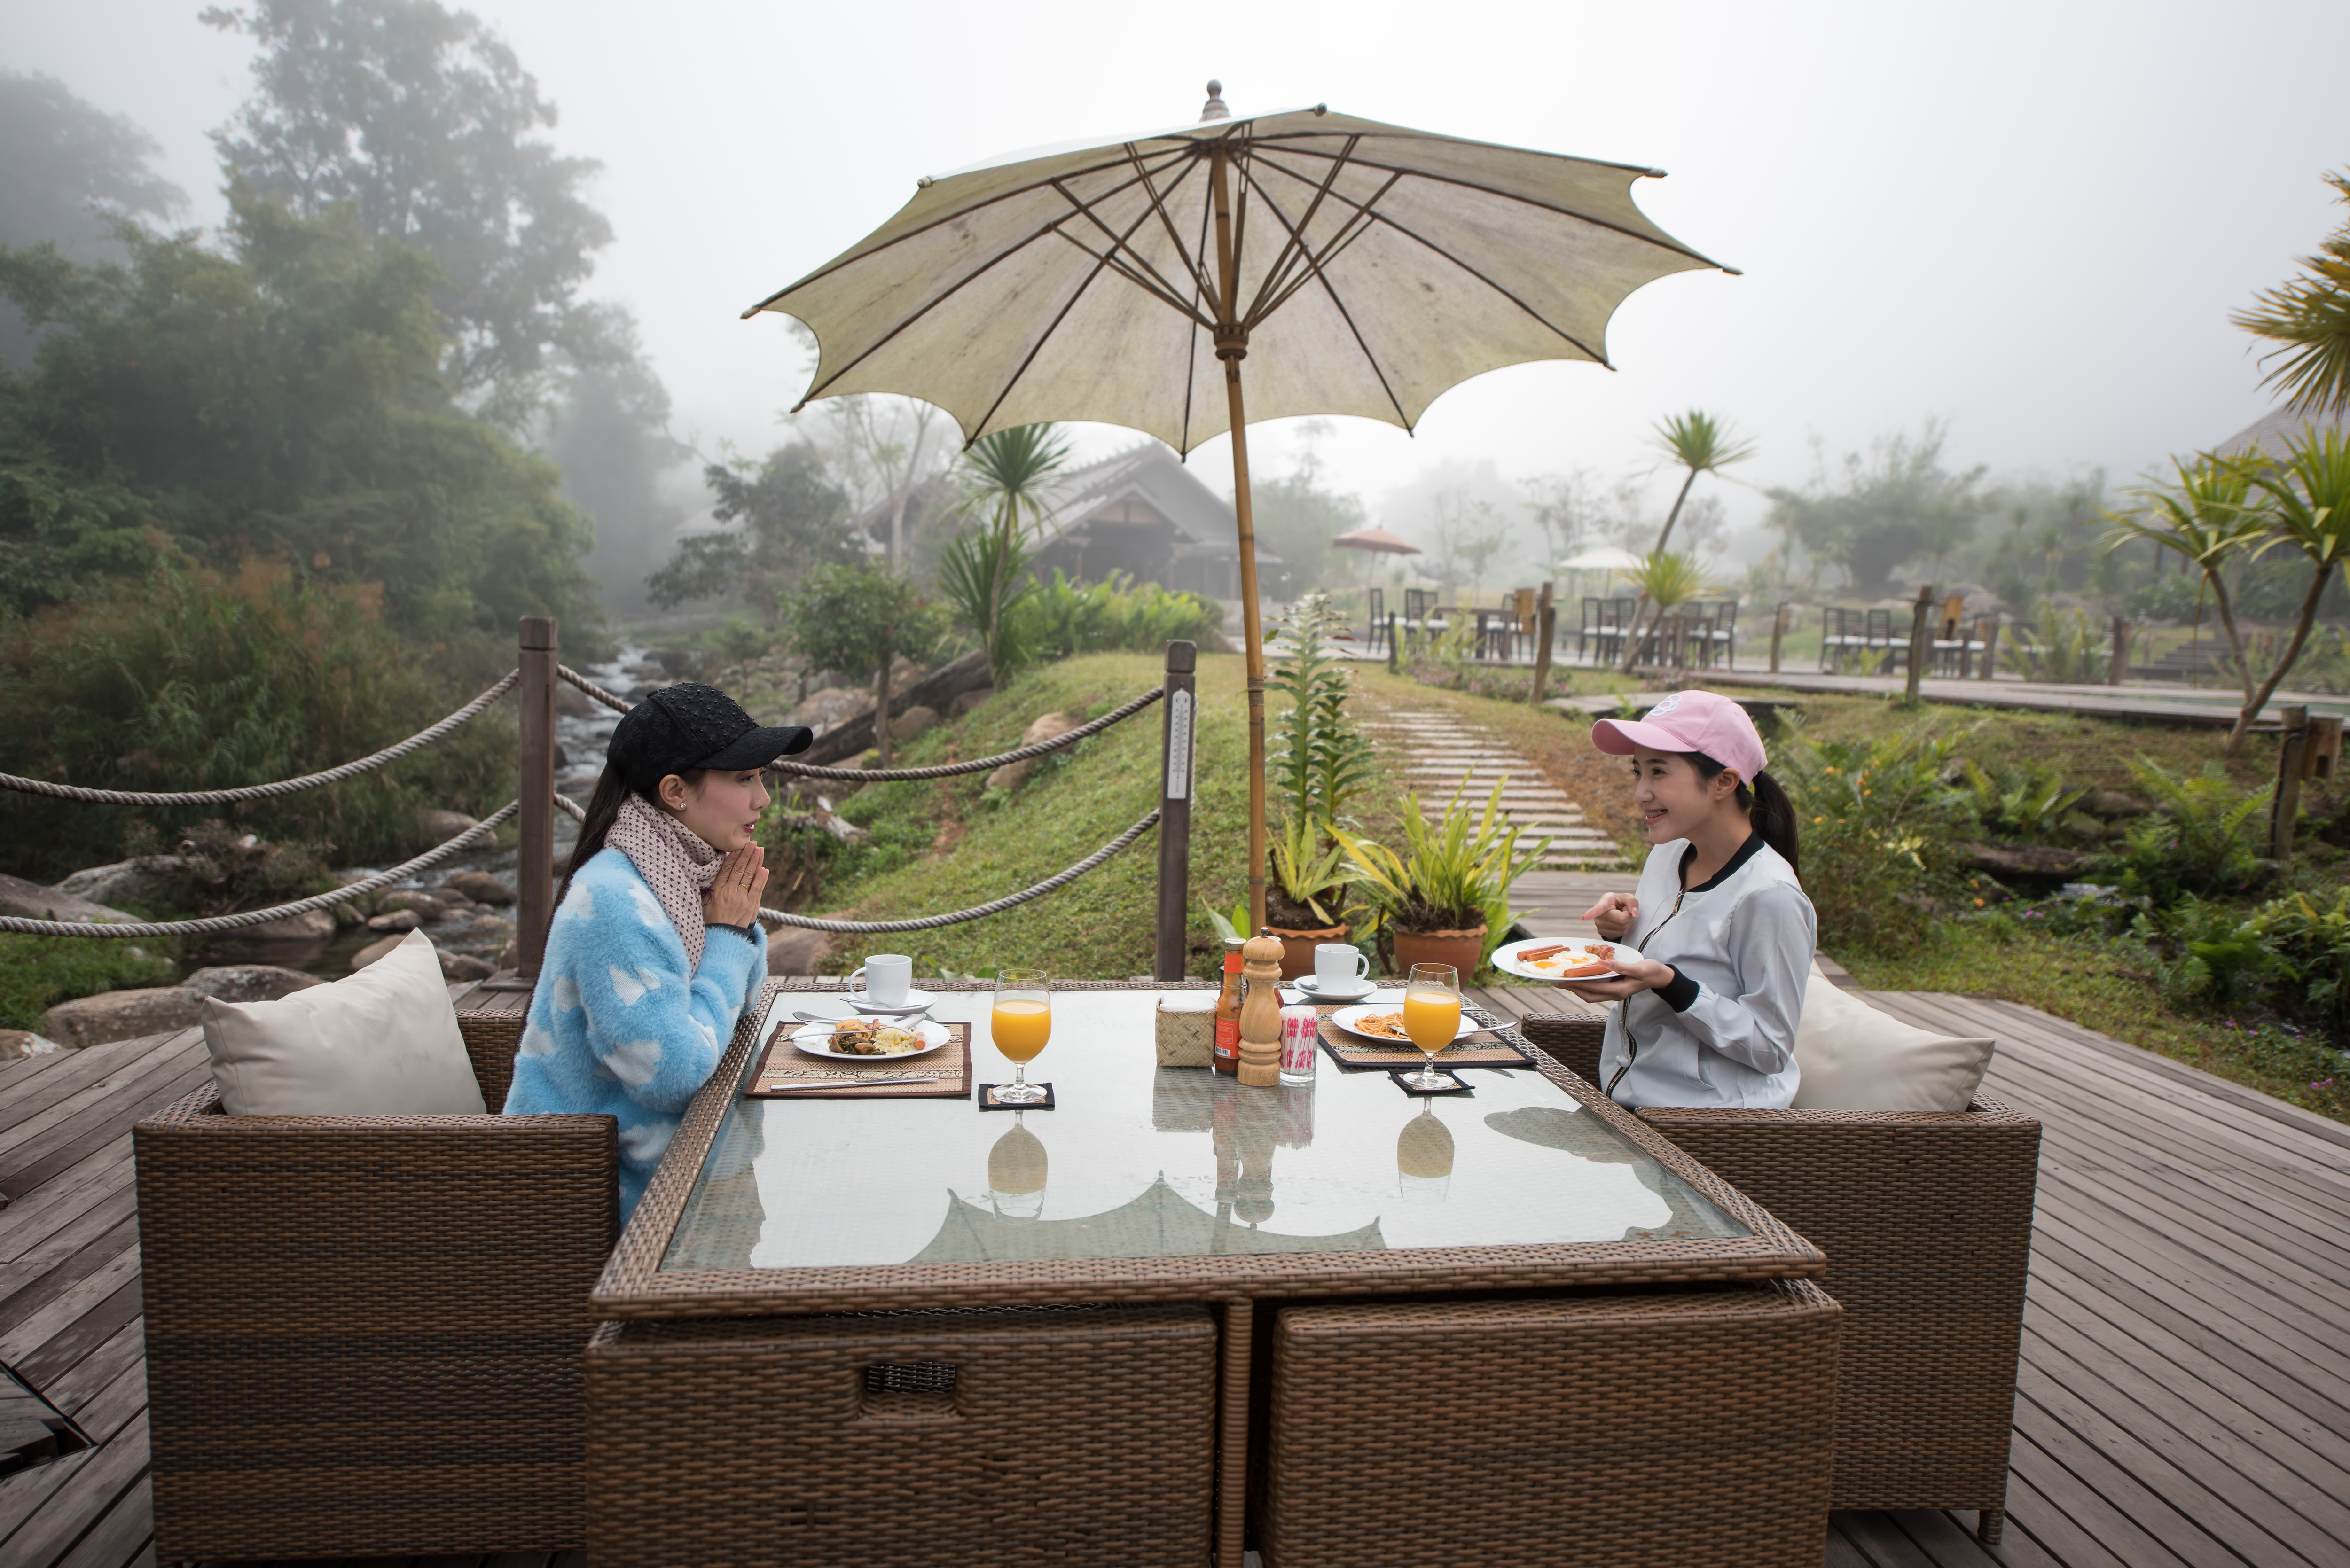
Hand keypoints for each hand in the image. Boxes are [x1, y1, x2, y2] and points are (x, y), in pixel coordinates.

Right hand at [703, 844, 768, 927]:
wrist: (721, 939)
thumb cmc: (712, 920)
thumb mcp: (706, 902)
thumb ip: (712, 888)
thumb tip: (718, 873)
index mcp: (717, 890)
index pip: (726, 869)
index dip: (733, 857)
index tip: (738, 847)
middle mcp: (729, 892)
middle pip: (739, 869)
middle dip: (747, 855)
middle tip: (753, 843)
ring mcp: (741, 899)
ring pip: (749, 876)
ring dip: (755, 862)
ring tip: (759, 850)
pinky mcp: (751, 907)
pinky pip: (757, 889)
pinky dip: (761, 878)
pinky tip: (764, 869)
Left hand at [1552, 956, 1672, 1002]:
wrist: (1662, 976)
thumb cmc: (1651, 971)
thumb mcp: (1638, 968)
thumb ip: (1620, 967)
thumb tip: (1602, 964)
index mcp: (1618, 990)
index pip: (1593, 989)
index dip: (1577, 985)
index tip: (1564, 981)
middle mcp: (1614, 994)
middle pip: (1589, 995)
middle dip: (1573, 989)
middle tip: (1559, 982)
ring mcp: (1614, 992)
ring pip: (1592, 994)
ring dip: (1578, 988)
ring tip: (1565, 981)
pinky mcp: (1615, 987)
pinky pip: (1597, 989)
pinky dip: (1586, 985)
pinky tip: (1581, 977)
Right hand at [1582, 892, 1638, 941]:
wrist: (1615, 911)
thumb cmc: (1620, 903)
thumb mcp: (1628, 898)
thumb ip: (1633, 902)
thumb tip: (1634, 915)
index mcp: (1604, 902)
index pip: (1597, 909)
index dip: (1591, 913)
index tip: (1583, 918)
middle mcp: (1598, 915)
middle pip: (1621, 920)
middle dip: (1628, 916)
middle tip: (1624, 911)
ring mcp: (1599, 926)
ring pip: (1623, 928)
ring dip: (1627, 923)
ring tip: (1620, 916)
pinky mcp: (1602, 933)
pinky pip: (1621, 934)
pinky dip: (1625, 929)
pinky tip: (1619, 923)